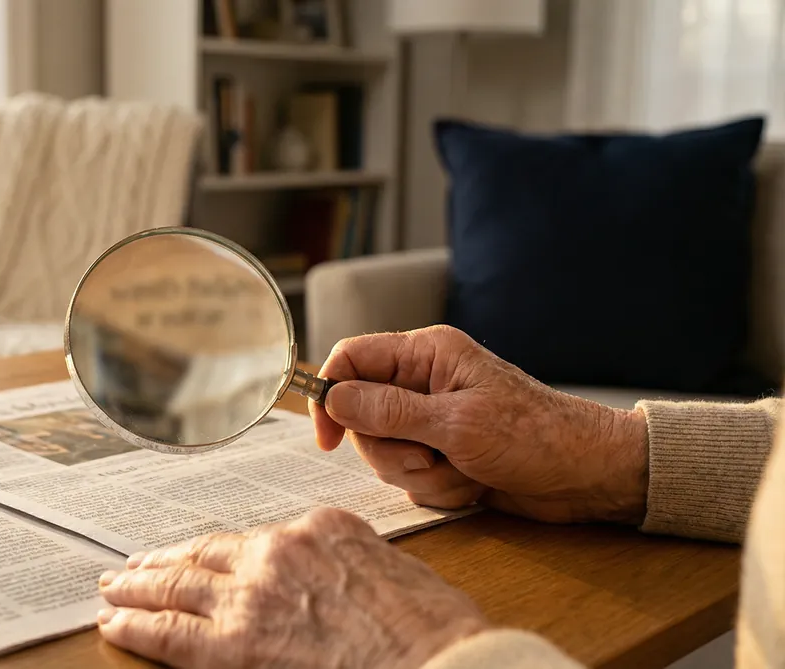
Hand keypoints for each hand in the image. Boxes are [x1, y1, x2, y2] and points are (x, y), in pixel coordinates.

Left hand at [96, 507, 487, 668]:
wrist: (441, 663)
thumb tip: (327, 585)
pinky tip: (115, 625)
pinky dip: (137, 626)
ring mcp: (254, 595)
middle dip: (166, 559)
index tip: (203, 556)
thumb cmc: (435, 632)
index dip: (219, 552)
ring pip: (179, 585)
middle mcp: (280, 550)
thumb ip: (345, 566)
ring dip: (140, 586)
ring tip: (114, 589)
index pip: (254, 538)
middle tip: (134, 565)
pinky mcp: (237, 645)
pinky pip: (171, 632)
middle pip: (206, 552)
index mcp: (321, 528)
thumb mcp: (395, 573)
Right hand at [310, 325, 648, 523]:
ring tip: (462, 470)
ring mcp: (431, 420)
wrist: (587, 476)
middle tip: (429, 456)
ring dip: (419, 473)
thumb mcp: (457, 424)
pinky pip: (409, 476)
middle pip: (361, 415)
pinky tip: (472, 483)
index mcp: (427, 355)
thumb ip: (389, 410)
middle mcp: (423, 383)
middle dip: (391, 449)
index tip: (328, 437)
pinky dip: (436, 488)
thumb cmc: (536, 438)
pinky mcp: (441, 453)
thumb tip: (333, 396)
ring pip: (383, 452)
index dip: (330, 395)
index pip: (351, 359)